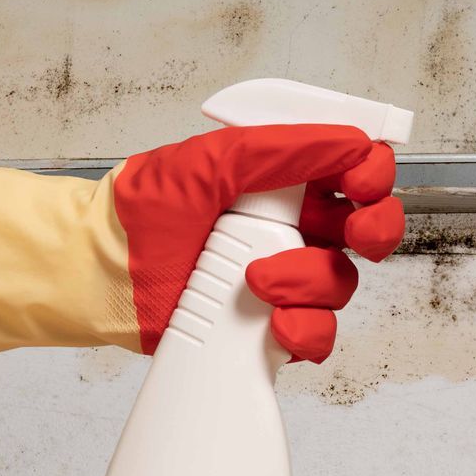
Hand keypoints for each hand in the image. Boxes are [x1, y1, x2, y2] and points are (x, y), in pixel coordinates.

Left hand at [114, 125, 405, 362]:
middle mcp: (293, 228)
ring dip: (309, 282)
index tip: (362, 181)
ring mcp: (285, 278)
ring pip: (340, 284)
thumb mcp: (213, 160)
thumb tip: (352, 141)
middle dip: (374, 230)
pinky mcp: (270, 325)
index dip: (373, 174)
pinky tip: (274, 323)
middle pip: (368, 229)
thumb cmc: (143, 210)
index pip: (356, 170)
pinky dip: (304, 331)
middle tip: (353, 233)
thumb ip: (285, 147)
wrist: (101, 272)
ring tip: (255, 278)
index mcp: (285, 181)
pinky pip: (317, 334)